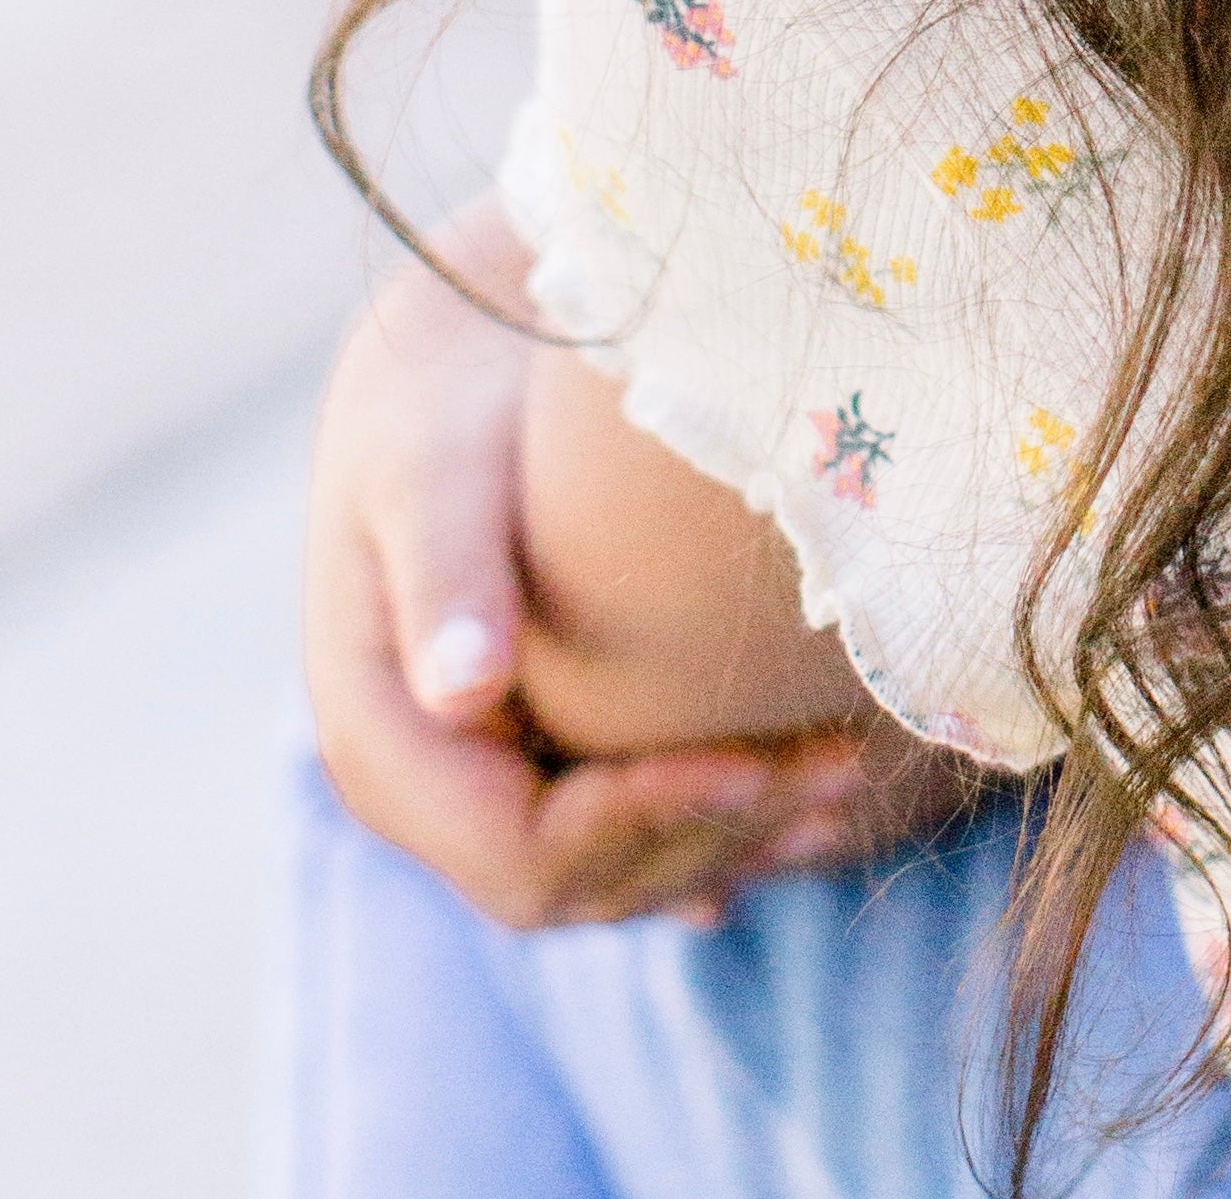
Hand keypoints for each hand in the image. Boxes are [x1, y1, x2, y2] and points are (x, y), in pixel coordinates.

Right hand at [303, 200, 942, 926]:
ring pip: (618, 872)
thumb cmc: (441, 396)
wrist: (454, 347)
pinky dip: (721, 831)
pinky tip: (807, 815)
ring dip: (734, 840)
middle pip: (579, 883)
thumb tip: (462, 690)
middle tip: (841, 766)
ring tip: (848, 782)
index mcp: (382, 738)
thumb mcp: (430, 469)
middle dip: (710, 835)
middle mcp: (430, 781)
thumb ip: (446, 572)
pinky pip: (635, 835)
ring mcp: (485, 776)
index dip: (639, 825)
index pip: (518, 855)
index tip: (750, 761)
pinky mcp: (543, 749)